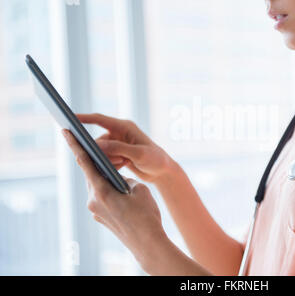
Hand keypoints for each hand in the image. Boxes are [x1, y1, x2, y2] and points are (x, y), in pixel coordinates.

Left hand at [61, 129, 166, 269]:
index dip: (75, 145)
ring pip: (97, 187)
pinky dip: (109, 191)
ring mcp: (95, 211)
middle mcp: (93, 201)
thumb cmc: (146, 215)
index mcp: (101, 190)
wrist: (147, 243)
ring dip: (106, 179)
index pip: (85, 162)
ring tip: (122, 176)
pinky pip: (102, 198)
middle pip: (91, 175)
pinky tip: (122, 193)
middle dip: (100, 164)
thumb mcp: (140, 189)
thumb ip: (124, 180)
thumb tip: (117, 180)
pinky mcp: (101, 218)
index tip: (66, 132)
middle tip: (108, 153)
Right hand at [76, 113, 172, 184]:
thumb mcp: (138, 154)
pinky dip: (111, 165)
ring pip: (100, 152)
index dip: (83, 118)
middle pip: (98, 141)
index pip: (99, 119)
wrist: (163, 171)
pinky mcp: (117, 154)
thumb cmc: (155, 159)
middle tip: (117, 160)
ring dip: (108, 160)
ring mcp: (118, 143)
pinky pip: (105, 160)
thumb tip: (98, 146)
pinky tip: (124, 166)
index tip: (69, 118)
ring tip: (124, 163)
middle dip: (103, 153)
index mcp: (124, 127)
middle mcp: (119, 133)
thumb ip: (119, 148)